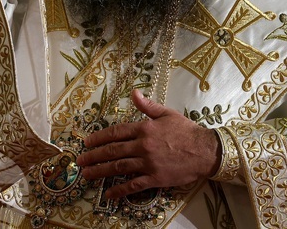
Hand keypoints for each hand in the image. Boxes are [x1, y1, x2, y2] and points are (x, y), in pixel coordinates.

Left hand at [75, 90, 220, 198]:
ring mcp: (148, 163)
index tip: (87, 142)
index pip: (116, 132)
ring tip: (87, 174)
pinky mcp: (156, 178)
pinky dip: (120, 190)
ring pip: (119, 167)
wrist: (206, 151)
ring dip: (101, 171)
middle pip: (113, 151)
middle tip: (80, 161)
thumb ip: (147, 105)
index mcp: (144, 128)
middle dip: (94, 156)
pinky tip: (108, 194)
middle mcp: (142, 145)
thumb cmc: (186, 130)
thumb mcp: (166, 113)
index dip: (99, 137)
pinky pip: (134, 185)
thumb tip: (134, 92)